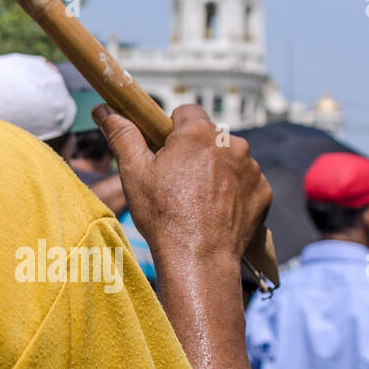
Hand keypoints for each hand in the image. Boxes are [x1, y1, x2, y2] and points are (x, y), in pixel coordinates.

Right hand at [93, 103, 270, 270]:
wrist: (199, 259)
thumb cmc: (163, 215)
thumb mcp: (134, 172)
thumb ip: (122, 134)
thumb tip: (104, 109)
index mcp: (198, 133)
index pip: (186, 112)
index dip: (172, 130)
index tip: (164, 152)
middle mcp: (232, 143)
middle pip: (209, 136)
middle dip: (195, 151)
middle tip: (177, 181)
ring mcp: (252, 168)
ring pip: (229, 158)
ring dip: (216, 170)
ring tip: (198, 199)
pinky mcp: (263, 191)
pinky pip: (246, 181)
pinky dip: (234, 190)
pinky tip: (217, 210)